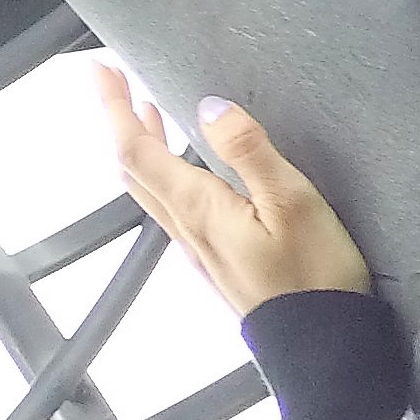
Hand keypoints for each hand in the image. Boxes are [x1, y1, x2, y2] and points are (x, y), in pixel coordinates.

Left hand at [97, 66, 371, 316]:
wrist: (320, 348)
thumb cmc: (314, 275)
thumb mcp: (292, 202)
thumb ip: (248, 152)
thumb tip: (208, 107)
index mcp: (196, 209)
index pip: (137, 150)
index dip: (113, 109)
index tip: (99, 70)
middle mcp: (184, 229)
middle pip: (135, 168)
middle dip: (120, 122)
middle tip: (118, 82)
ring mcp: (197, 248)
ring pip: (152, 189)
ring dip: (143, 146)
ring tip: (146, 111)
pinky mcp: (215, 260)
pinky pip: (173, 206)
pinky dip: (166, 171)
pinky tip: (186, 166)